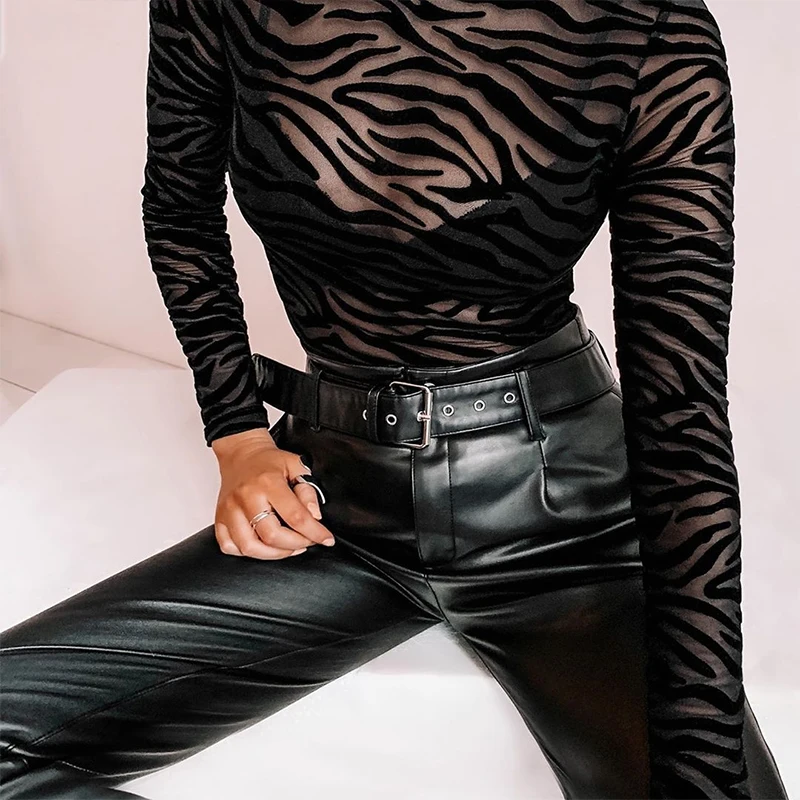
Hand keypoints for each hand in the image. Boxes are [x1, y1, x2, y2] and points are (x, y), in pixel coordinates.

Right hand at [211, 428, 334, 559]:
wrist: (241, 453)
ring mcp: (229, 510)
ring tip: (289, 547)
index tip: (326, 539)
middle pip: (271, 535)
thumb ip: (308, 490)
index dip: (314, 532)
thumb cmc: (269, 461)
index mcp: (268, 483)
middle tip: (307, 541)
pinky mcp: (219, 518)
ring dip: (274, 554)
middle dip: (296, 544)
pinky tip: (263, 546)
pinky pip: (229, 546)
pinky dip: (248, 552)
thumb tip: (315, 516)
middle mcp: (246, 498)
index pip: (295, 516)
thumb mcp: (296, 465)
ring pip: (249, 546)